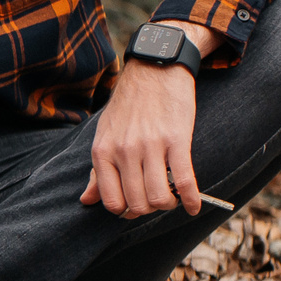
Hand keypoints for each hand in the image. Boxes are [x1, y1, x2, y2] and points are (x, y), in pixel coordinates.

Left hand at [81, 20, 220, 216]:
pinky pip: (185, 182)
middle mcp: (124, 151)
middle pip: (137, 203)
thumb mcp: (104, 134)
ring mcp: (150, 146)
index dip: (126, 210)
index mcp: (103, 151)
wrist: (155, 70)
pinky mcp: (177, 140)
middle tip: (157, 199)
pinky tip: (194, 206)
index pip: (111, 200)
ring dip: (169, 205)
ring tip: (173, 197)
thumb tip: (86, 200)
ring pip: (160, 198)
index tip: (136, 206)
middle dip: (149, 209)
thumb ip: (97, 170)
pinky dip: (192, 201)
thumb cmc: (129, 105)